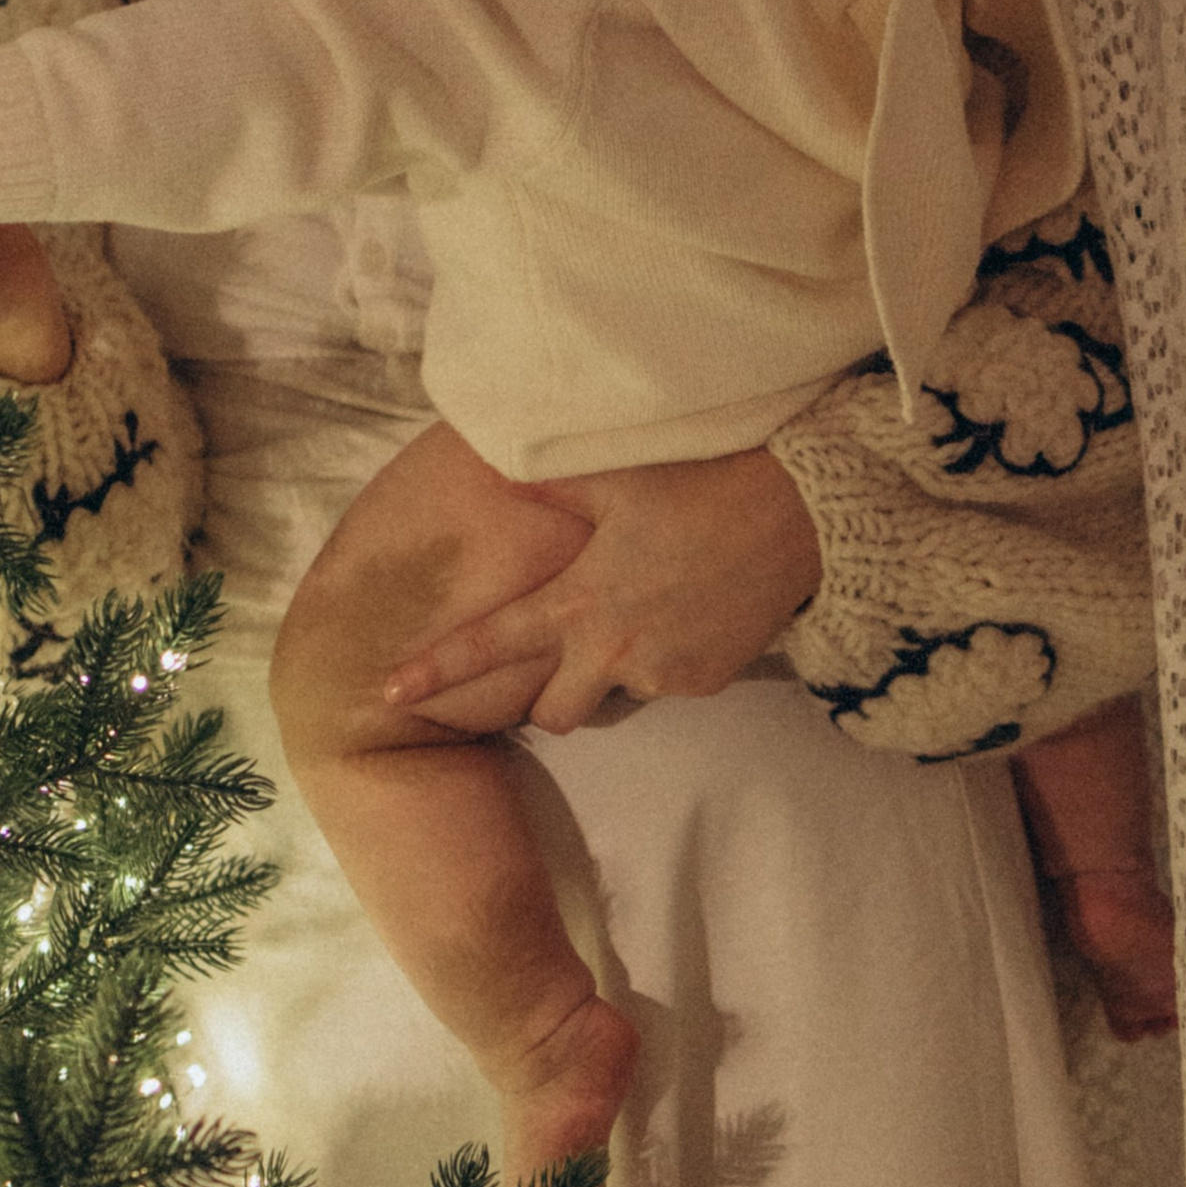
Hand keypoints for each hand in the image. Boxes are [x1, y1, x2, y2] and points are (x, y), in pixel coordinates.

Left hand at [383, 445, 822, 734]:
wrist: (798, 517)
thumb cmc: (699, 487)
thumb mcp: (615, 478)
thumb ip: (550, 486)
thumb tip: (500, 471)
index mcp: (577, 602)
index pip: (488, 646)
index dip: (433, 671)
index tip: (388, 691)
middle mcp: (613, 652)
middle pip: (554, 715)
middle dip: (548, 700)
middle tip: (566, 658)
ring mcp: (663, 674)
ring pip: (618, 694)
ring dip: (618, 668)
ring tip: (651, 607)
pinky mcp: (707, 682)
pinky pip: (671, 682)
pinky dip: (669, 658)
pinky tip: (693, 609)